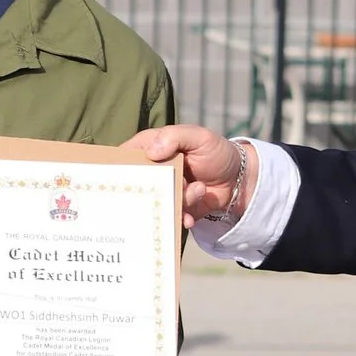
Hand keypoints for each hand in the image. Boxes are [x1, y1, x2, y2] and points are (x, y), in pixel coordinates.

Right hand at [122, 125, 247, 225]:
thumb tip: (152, 152)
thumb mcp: (199, 136)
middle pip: (137, 185)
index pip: (125, 157)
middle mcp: (154, 172)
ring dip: (176, 201)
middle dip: (149, 190)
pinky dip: (179, 218)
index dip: (117, 167)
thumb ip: (175, 137)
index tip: (118, 178)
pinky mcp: (175, 208)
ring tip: (197, 190)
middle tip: (170, 186)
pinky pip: (169, 217)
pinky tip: (189, 218)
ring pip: (156, 203)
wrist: (238, 179)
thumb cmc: (216, 151)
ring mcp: (164, 192)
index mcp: (152, 149)